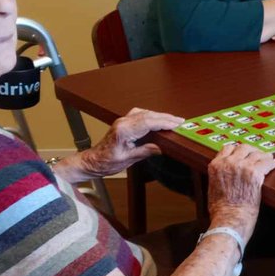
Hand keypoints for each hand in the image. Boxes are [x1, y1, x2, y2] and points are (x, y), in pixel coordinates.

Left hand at [69, 108, 184, 179]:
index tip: (177, 125)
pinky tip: (159, 118)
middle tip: (181, 122)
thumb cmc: (106, 162)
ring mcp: (123, 120)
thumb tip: (161, 147)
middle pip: (149, 115)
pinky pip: (141, 114)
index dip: (164, 123)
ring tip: (174, 120)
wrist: (93, 161)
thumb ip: (145, 151)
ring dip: (160, 115)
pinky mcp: (124, 122)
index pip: (148, 122)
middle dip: (166, 118)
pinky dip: (152, 115)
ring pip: (146, 113)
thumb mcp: (127, 160)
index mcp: (123, 130)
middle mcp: (123, 122)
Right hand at [205, 142, 274, 237]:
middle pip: (244, 148)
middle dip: (252, 150)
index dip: (237, 150)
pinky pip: (267, 163)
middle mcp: (229, 162)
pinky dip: (271, 163)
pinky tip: (274, 164)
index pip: (228, 148)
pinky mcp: (255, 173)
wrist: (229, 218)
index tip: (243, 153)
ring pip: (257, 154)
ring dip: (263, 156)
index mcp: (216, 165)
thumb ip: (218, 176)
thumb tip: (224, 175)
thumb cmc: (221, 209)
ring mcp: (243, 166)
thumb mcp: (213, 188)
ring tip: (269, 158)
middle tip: (258, 154)